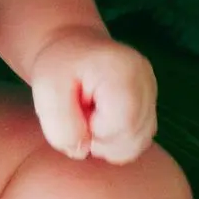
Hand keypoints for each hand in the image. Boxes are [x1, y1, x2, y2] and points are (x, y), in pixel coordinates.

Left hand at [28, 28, 157, 164]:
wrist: (72, 47)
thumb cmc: (58, 67)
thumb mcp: (47, 91)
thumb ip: (62, 126)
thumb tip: (82, 151)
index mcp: (124, 70)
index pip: (123, 124)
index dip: (95, 132)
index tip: (77, 113)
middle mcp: (146, 81)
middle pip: (133, 138)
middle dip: (100, 140)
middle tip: (80, 117)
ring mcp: (152, 94)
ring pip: (138, 143)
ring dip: (107, 142)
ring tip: (89, 117)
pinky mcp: (150, 106)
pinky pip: (138, 140)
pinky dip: (116, 140)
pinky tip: (100, 121)